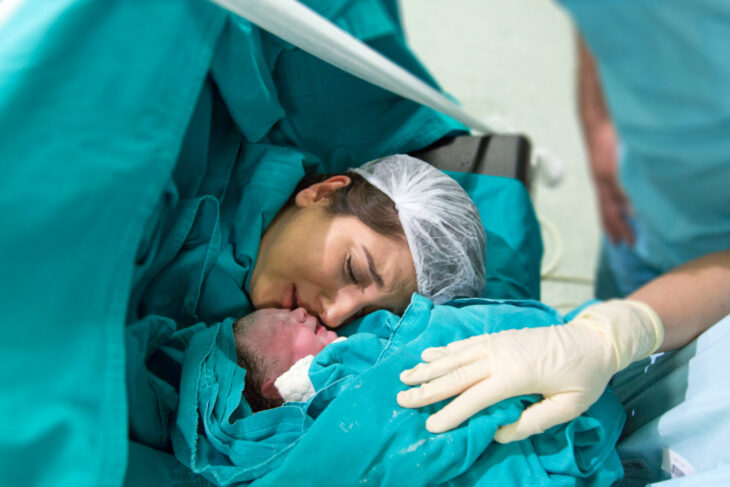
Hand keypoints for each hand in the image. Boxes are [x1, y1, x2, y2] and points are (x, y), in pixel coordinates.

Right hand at [397, 300, 662, 442]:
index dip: (452, 412)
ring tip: (406, 376)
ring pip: (456, 356)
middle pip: (458, 374)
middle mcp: (501, 355)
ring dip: (429, 367)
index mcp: (518, 374)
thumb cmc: (585, 377)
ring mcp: (498, 342)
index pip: (476, 397)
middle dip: (428, 388)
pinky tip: (429, 355)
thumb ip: (534, 422)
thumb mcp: (569, 406)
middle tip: (401, 398)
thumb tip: (500, 432)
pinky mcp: (499, 336)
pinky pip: (467, 343)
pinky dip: (445, 349)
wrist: (595, 340)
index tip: (430, 426)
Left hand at [587, 122, 633, 243]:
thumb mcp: (610, 163)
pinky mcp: (609, 168)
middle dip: (616, 229)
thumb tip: (630, 200)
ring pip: (611, 204)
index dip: (611, 225)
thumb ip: (617, 180)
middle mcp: (601, 181)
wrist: (597, 121)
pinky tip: (634, 212)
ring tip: (629, 235)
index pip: (605, 208)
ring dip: (620, 221)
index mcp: (602, 181)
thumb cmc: (607, 140)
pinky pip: (618, 189)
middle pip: (607, 211)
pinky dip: (626, 202)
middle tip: (626, 244)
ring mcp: (604, 176)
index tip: (618, 240)